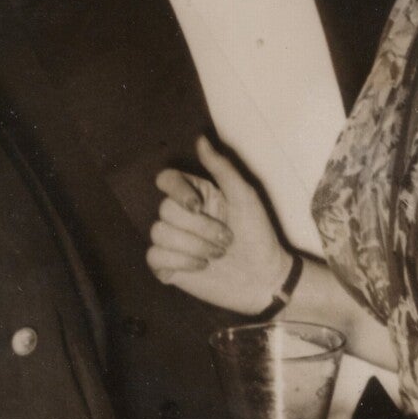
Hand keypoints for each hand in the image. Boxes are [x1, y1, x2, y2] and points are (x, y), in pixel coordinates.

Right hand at [148, 136, 293, 314]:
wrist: (263, 278)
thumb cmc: (259, 236)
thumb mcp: (245, 197)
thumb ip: (221, 168)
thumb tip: (201, 140)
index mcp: (197, 196)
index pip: (167, 180)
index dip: (176, 191)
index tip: (198, 206)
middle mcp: (182, 217)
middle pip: (165, 210)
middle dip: (199, 228)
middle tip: (226, 240)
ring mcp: (173, 242)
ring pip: (158, 233)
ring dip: (193, 247)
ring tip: (216, 256)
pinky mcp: (168, 267)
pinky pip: (154, 257)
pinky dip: (179, 263)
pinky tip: (200, 267)